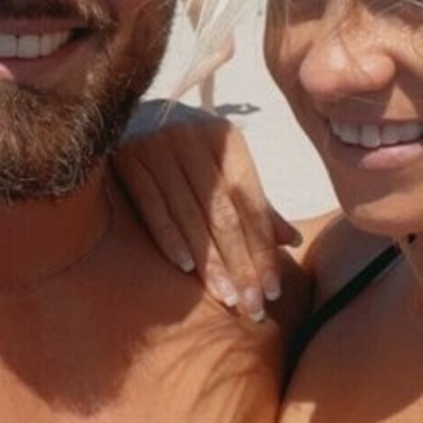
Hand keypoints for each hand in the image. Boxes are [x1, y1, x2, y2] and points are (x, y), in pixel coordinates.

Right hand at [114, 102, 298, 319]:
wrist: (127, 118)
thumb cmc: (187, 154)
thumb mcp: (223, 170)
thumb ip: (255, 206)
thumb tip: (294, 241)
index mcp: (226, 138)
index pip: (250, 203)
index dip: (263, 249)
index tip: (272, 291)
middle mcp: (194, 138)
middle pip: (223, 212)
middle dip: (240, 263)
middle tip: (251, 305)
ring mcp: (159, 146)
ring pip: (190, 215)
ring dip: (209, 261)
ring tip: (225, 297)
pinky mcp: (129, 158)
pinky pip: (153, 207)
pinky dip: (170, 239)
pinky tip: (185, 270)